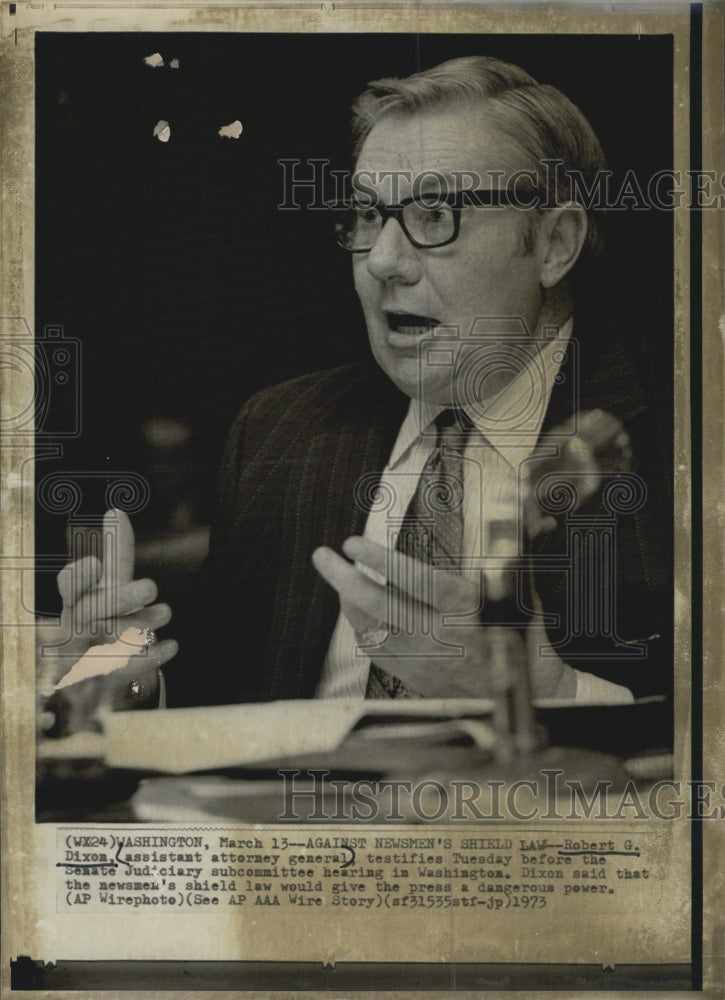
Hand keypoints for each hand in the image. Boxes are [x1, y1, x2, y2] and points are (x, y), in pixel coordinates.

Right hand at [36, 509, 177, 733]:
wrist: (92, 667)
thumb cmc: (103, 613)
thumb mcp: (109, 583)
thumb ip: (116, 550)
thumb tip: (116, 510)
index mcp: (77, 600)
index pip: (71, 585)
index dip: (80, 576)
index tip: (95, 563)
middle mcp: (80, 625)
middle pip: (92, 611)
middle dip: (120, 597)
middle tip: (150, 585)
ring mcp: (92, 653)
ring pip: (110, 641)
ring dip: (139, 625)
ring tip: (165, 612)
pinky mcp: (110, 676)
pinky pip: (129, 669)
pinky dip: (151, 656)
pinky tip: (172, 645)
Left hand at [313, 536, 576, 699]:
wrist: (524, 698)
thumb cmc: (522, 637)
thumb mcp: (522, 594)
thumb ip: (508, 552)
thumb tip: (521, 502)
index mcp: (467, 609)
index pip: (415, 580)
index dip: (380, 559)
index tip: (354, 543)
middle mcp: (440, 635)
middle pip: (379, 604)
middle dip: (343, 577)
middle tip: (323, 555)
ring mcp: (422, 659)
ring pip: (369, 627)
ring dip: (347, 599)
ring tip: (337, 573)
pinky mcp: (413, 676)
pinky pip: (373, 648)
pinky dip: (359, 624)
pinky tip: (353, 608)